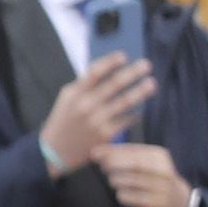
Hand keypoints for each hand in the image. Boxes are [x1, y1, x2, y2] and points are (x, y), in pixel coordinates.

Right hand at [36, 53, 151, 173]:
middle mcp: (85, 105)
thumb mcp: (68, 99)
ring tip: (152, 83)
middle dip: (132, 73)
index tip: (123, 55)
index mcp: (74, 93)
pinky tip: (143, 108)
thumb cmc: (65, 120)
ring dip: (141, 91)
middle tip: (147, 64)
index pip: (94, 72)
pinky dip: (136, 113)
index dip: (110, 62)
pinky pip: (127, 120)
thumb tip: (109, 70)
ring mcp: (97, 120)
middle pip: (114, 84)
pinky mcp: (106, 134)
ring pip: (125, 102)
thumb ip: (85, 86)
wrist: (55, 151)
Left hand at [96, 142, 195, 206]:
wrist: (180, 201)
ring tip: (115, 181)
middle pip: (133, 164)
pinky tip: (122, 193)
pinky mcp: (157, 203)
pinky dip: (122, 195)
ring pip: (130, 181)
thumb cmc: (155, 178)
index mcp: (159, 156)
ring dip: (116, 180)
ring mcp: (161, 187)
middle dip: (113, 164)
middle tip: (104, 167)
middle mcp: (163, 171)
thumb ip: (123, 154)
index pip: (132, 150)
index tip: (95, 153)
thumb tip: (96, 151)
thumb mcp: (146, 162)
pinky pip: (131, 197)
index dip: (112, 151)